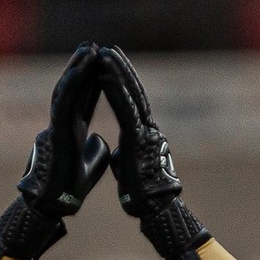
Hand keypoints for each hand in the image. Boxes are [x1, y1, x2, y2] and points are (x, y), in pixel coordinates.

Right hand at [0, 43, 110, 259]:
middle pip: (73, 90)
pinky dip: (73, 83)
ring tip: (89, 48)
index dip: (93, 82)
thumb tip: (101, 140)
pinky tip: (82, 67)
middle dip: (83, 67)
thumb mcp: (91, 163)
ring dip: (77, 68)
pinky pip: (63, 102)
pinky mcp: (54, 131)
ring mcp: (55, 125)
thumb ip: (94, 148)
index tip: (102, 64)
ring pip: (65, 91)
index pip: (84, 101)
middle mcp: (61, 124)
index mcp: (71, 131)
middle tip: (93, 46)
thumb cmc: (71, 189)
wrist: (54, 205)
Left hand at [98, 45, 210, 259]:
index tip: (112, 67)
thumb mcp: (130, 169)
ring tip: (104, 54)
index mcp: (143, 136)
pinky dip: (114, 89)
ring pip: (131, 95)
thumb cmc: (143, 196)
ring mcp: (145, 132)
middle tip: (108, 49)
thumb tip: (120, 153)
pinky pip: (125, 108)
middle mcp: (147, 129)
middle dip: (121, 69)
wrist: (155, 210)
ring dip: (117, 72)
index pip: (132, 104)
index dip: (123, 84)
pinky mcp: (139, 139)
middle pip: (134, 92)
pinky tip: (105, 74)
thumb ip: (126, 155)